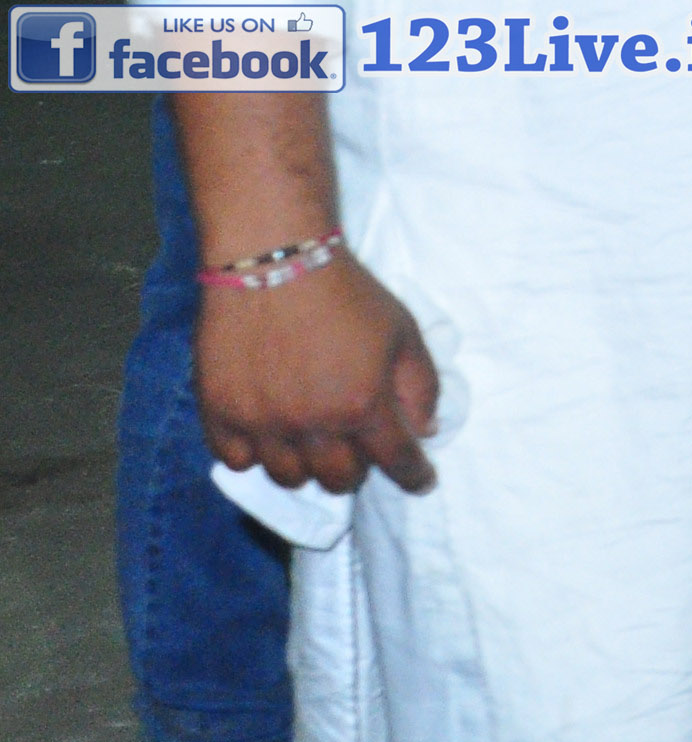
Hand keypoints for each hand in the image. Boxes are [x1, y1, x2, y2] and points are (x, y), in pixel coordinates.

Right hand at [199, 255, 438, 493]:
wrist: (273, 260)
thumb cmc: (346, 293)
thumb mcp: (403, 331)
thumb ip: (420, 384)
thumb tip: (423, 430)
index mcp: (362, 404)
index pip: (395, 462)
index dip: (413, 476)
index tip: (420, 480)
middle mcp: (311, 424)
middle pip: (337, 479)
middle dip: (356, 470)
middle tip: (358, 449)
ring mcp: (261, 422)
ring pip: (287, 477)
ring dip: (306, 466)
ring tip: (312, 443)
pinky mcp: (219, 412)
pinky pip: (236, 460)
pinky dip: (254, 455)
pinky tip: (267, 435)